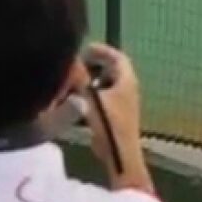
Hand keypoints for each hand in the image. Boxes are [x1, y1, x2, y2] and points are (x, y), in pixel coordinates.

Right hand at [77, 44, 145, 179]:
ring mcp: (125, 101)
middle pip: (113, 69)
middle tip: (78, 63)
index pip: (118, 57)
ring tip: (74, 81)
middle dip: (95, 64)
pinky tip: (78, 100)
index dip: (102, 50)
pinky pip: (105, 96)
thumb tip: (72, 61)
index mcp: (127, 80)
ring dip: (92, 80)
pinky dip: (93, 93)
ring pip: (108, 83)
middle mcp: (129, 88)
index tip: (85, 48)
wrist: (119, 153)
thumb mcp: (91, 99)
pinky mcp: (118, 114)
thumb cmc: (109, 124)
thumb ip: (81, 79)